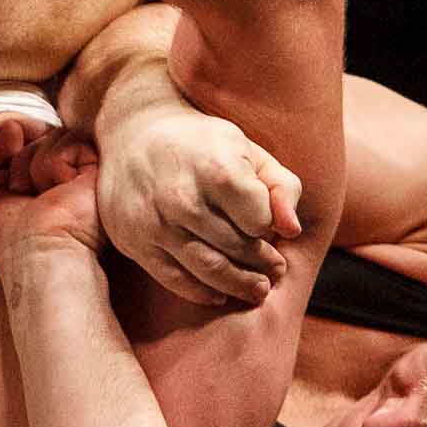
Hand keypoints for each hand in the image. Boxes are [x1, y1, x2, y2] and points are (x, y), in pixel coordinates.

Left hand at [0, 119, 104, 276]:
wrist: (39, 255)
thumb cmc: (13, 240)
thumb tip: (11, 125)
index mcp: (41, 182)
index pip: (25, 143)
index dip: (11, 155)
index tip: (11, 185)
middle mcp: (64, 175)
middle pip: (36, 137)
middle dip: (22, 164)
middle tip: (29, 197)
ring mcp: (83, 170)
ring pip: (52, 136)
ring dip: (37, 167)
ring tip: (47, 197)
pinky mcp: (99, 168)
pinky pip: (69, 142)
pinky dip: (55, 165)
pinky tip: (63, 189)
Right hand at [97, 102, 301, 306]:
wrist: (134, 133)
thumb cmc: (203, 144)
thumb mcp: (248, 150)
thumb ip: (281, 187)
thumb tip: (292, 231)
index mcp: (216, 168)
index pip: (259, 221)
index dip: (268, 227)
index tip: (267, 228)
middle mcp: (183, 197)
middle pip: (236, 247)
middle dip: (262, 263)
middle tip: (274, 271)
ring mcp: (155, 223)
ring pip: (208, 269)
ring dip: (239, 284)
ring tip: (257, 289)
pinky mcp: (134, 242)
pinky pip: (174, 279)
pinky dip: (202, 292)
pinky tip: (219, 293)